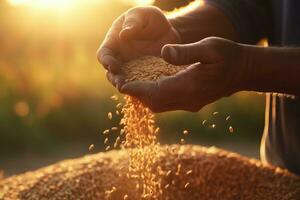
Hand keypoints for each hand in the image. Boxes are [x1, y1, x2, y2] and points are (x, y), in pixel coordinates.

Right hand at [97, 6, 180, 87]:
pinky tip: (146, 92)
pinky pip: (140, 84)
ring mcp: (132, 69)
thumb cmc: (150, 19)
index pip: (104, 54)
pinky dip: (141, 89)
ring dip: (127, 87)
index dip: (106, 61)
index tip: (113, 65)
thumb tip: (123, 36)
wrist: (168, 31)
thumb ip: (133, 23)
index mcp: (114, 43)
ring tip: (132, 90)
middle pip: (111, 72)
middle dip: (115, 79)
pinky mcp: (145, 76)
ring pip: (125, 81)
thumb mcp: (142, 15)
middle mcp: (120, 58)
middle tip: (121, 84)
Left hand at [120, 37, 247, 111]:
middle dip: (135, 94)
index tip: (120, 84)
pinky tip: (146, 85)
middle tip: (119, 82)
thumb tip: (163, 53)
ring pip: (158, 105)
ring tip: (128, 83)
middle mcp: (188, 100)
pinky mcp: (190, 102)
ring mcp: (189, 103)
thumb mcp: (210, 48)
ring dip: (142, 96)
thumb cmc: (228, 56)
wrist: (243, 71)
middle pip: (154, 103)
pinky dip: (152, 95)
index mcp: (190, 87)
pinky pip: (166, 103)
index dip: (136, 89)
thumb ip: (186, 52)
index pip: (156, 93)